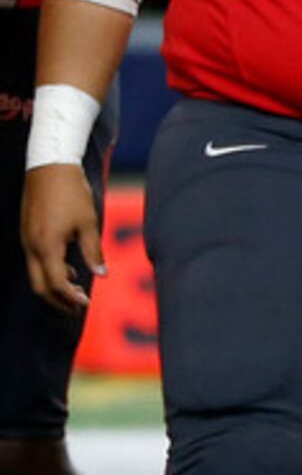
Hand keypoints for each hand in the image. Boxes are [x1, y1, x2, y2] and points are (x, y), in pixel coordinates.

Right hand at [20, 164, 102, 314]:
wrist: (50, 167)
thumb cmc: (72, 193)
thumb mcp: (89, 223)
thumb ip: (94, 251)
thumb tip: (101, 274)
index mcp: (47, 246)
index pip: (57, 283)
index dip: (71, 297)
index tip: (86, 304)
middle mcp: (31, 246)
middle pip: (40, 286)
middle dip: (58, 300)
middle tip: (79, 307)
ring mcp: (27, 240)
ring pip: (36, 274)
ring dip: (55, 286)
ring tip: (78, 290)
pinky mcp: (28, 234)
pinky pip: (35, 261)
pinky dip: (50, 271)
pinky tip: (70, 270)